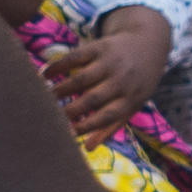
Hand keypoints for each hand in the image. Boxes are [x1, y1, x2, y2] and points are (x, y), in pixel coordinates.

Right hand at [40, 7, 167, 137]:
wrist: (148, 43)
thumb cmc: (136, 82)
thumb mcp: (132, 104)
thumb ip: (110, 126)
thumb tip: (87, 148)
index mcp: (131, 98)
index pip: (107, 116)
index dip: (86, 126)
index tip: (66, 132)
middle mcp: (123, 80)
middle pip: (92, 98)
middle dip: (69, 110)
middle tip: (48, 117)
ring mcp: (111, 62)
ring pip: (81, 78)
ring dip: (60, 89)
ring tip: (43, 97)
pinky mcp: (100, 47)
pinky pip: (75, 57)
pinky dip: (58, 66)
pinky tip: (45, 75)